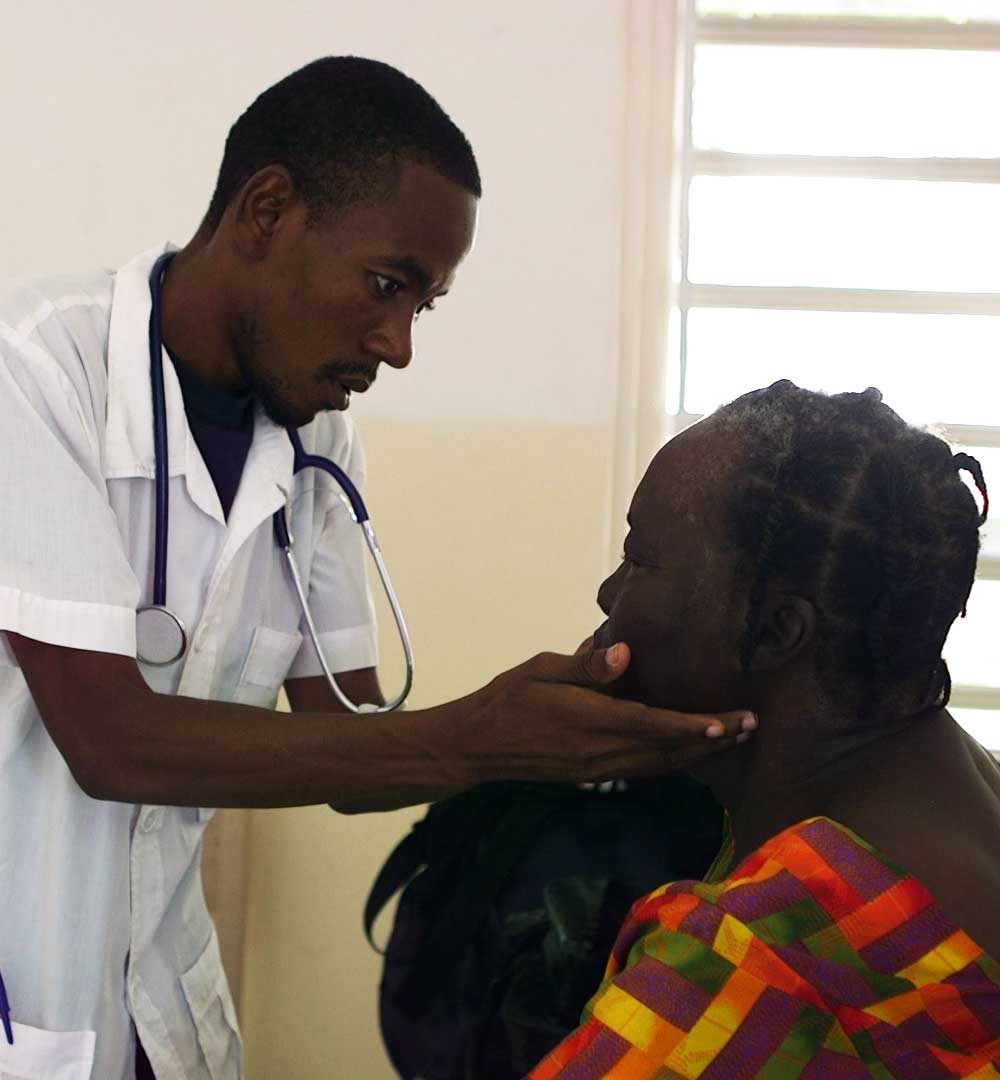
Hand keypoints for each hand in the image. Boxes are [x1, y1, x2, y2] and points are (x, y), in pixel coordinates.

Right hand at [463, 641, 756, 783]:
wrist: (476, 746)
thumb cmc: (507, 698)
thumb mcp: (540, 668)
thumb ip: (584, 665)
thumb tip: (624, 653)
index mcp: (588, 720)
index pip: (651, 725)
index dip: (693, 726)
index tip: (729, 722)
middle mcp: (600, 751)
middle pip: (668, 750)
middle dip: (713, 740)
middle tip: (753, 726)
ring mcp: (598, 768)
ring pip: (661, 764)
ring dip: (700, 752)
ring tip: (735, 737)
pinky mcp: (593, 774)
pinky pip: (644, 769)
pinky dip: (675, 761)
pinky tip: (692, 752)